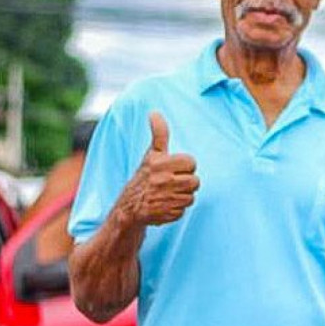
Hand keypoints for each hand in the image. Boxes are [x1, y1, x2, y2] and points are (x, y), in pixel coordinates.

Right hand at [119, 112, 199, 226]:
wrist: (129, 207)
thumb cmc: (145, 177)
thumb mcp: (151, 154)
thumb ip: (159, 134)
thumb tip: (154, 112)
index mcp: (159, 163)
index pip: (191, 162)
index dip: (186, 166)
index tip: (175, 169)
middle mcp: (162, 179)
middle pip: (195, 181)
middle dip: (187, 183)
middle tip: (173, 183)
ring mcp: (164, 198)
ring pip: (192, 197)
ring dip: (183, 197)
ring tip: (169, 194)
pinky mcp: (167, 213)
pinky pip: (184, 210)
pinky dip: (177, 209)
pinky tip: (166, 205)